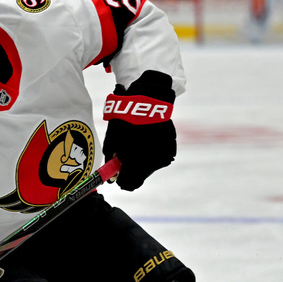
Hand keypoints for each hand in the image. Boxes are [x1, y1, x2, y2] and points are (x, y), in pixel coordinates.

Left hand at [102, 70, 176, 190]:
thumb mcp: (113, 137)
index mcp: (136, 159)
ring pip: (149, 166)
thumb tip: (111, 173)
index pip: (129, 183)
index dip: (121, 181)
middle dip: (131, 169)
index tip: (117, 177)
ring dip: (141, 160)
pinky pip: (158, 156)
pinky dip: (151, 151)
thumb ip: (112, 158)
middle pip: (140, 175)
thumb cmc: (126, 117)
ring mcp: (163, 154)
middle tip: (125, 158)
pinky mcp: (171, 147)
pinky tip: (147, 139)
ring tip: (136, 142)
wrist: (149, 98)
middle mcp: (152, 159)